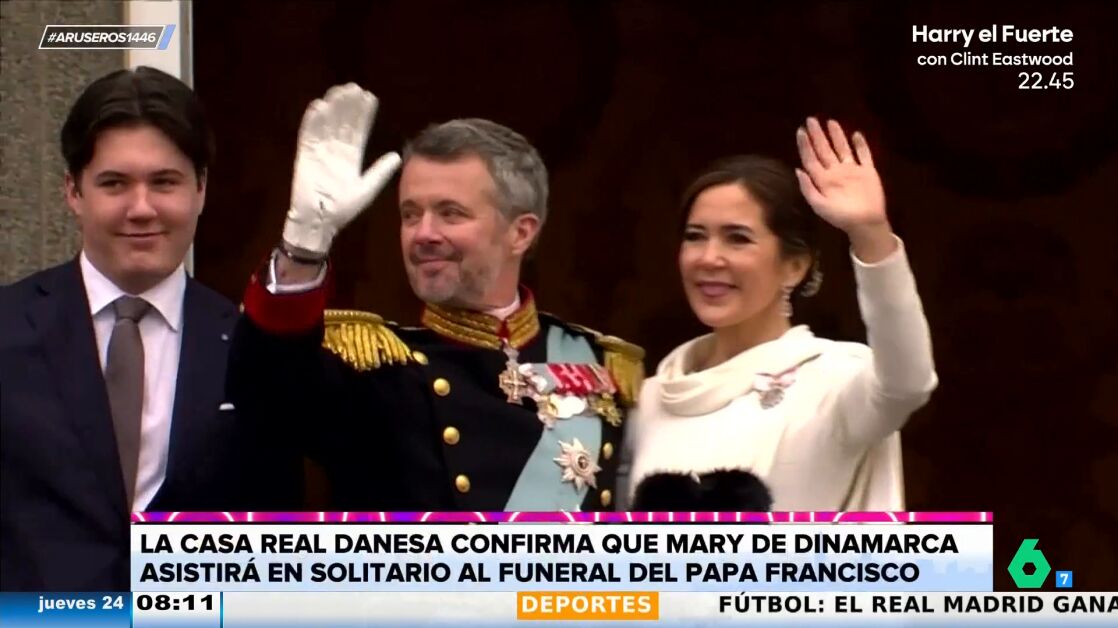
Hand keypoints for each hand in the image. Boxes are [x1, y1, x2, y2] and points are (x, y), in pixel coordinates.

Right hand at [282, 83, 401, 256]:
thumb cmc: (343, 209)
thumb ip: (380, 172)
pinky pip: (308, 134)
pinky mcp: (305, 155)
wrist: (320, 221)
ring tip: (339, 92)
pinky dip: (313, 121)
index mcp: (351, 156)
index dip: (363, 114)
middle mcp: (336, 150)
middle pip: (343, 122)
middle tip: (355, 88)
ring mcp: (320, 151)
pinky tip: (319, 106)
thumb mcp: (367, 189)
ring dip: (332, 108)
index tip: (370, 98)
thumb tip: (397, 155)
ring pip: (327, 124)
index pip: (358, 130)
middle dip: (348, 106)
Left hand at [795, 117, 888, 233]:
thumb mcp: (819, 205)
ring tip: (830, 122)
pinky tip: (856, 134)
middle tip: (810, 119)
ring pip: (842, 149)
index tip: (800, 131)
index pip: (811, 159)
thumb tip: (798, 169)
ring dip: (836, 136)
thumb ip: (808, 188)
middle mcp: (836, 172)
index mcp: (823, 180)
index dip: (805, 145)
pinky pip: (864, 155)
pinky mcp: (868, 172)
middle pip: (824, 150)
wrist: (865, 223)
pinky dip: (861, 145)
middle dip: (817, 135)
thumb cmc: (841, 217)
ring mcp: (852, 171)